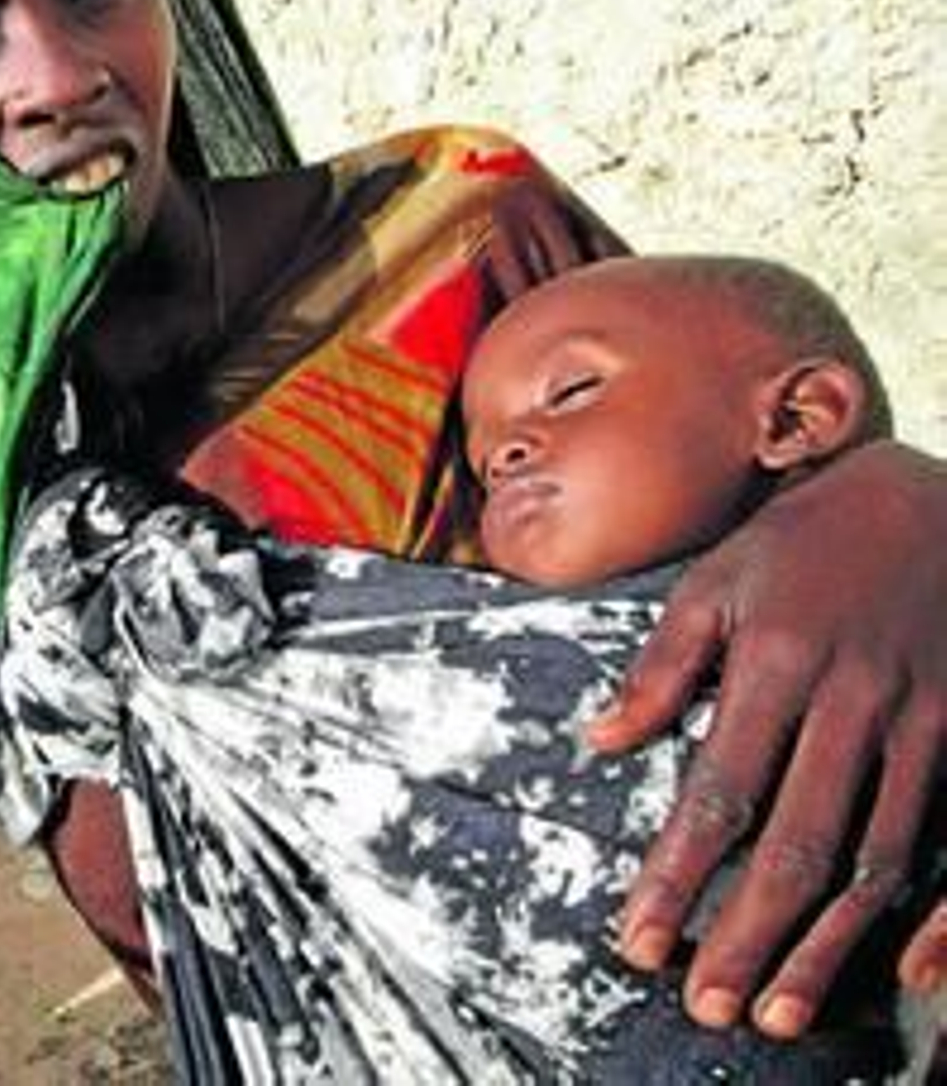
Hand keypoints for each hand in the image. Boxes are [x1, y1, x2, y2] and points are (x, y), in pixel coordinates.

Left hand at [585, 441, 946, 1036]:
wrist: (925, 498)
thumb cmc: (801, 543)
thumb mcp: (716, 581)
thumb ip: (661, 666)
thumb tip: (598, 742)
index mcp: (780, 663)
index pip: (719, 793)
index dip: (678, 875)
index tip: (638, 939)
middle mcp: (855, 702)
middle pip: (798, 845)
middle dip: (746, 935)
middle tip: (705, 1005)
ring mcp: (924, 723)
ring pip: (876, 861)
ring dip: (825, 947)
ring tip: (777, 1012)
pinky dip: (939, 918)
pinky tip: (907, 974)